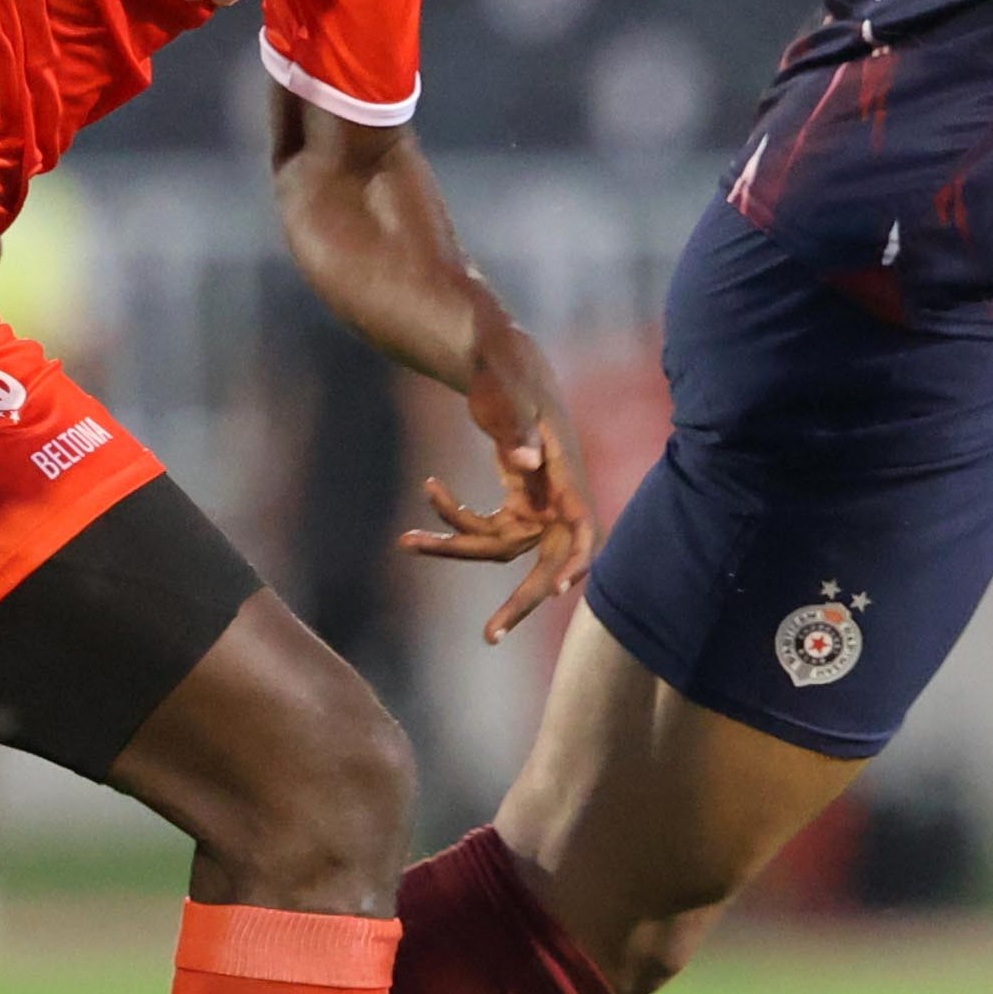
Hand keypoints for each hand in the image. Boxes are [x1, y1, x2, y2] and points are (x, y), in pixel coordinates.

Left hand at [404, 319, 595, 641]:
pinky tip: (428, 492)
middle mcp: (556, 497)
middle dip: (519, 602)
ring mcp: (536, 504)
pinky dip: (453, 520)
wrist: (496, 357)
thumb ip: (517, 426)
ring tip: (408, 542)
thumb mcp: (506, 393)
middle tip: (489, 636)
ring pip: (501, 547)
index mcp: (566, 473)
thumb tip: (526, 461)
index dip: (577, 561)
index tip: (562, 589)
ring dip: (454, 547)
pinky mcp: (516, 504)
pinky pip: (485, 530)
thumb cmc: (504, 370)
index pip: (584, 528)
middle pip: (545, 561)